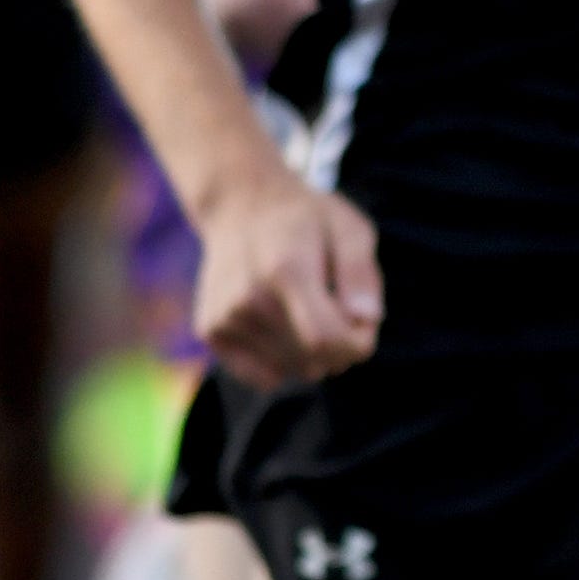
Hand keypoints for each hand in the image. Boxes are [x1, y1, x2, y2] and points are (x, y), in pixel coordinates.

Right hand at [191, 166, 383, 388]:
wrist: (241, 204)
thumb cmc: (306, 219)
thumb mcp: (347, 228)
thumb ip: (361, 273)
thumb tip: (367, 319)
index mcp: (286, 269)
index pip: (325, 338)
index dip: (356, 344)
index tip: (365, 324)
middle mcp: (249, 297)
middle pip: (310, 360)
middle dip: (339, 349)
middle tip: (338, 310)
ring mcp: (225, 316)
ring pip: (290, 370)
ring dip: (312, 354)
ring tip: (308, 310)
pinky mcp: (210, 330)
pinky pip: (264, 375)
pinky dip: (284, 360)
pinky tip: (284, 324)